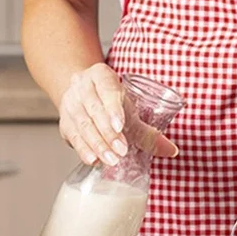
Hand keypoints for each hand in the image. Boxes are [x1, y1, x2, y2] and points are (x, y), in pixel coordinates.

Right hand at [58, 64, 178, 165]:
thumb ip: (148, 130)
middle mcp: (82, 86)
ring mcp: (70, 103)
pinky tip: (93, 160)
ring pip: (83, 124)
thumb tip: (172, 151)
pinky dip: (83, 149)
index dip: (113, 108)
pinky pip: (73, 136)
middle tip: (121, 151)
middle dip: (108, 132)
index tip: (121, 126)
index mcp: (100, 75)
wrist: (83, 94)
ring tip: (112, 160)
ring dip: (98, 144)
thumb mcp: (129, 107)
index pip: (106, 88)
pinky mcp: (64, 122)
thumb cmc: (111, 100)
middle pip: (94, 109)